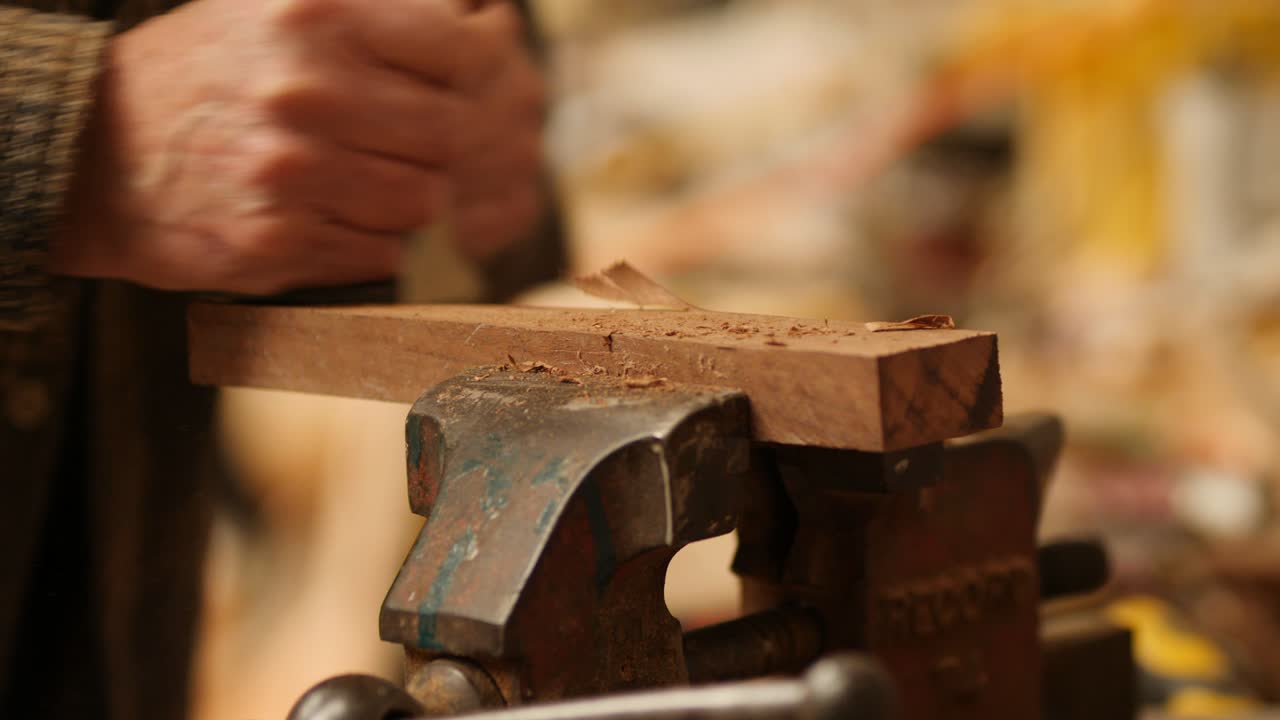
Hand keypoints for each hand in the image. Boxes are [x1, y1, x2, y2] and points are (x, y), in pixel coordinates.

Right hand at [52, 0, 544, 294]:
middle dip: (441, 144)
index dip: (478, 75)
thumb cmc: (207, 75)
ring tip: (364, 179)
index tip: (466, 86)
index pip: (461, 52)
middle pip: (450, 134)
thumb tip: (478, 15)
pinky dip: (374, 240)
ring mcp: (293, 174)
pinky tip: (335, 216)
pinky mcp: (279, 243)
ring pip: (424, 202)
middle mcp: (307, 92)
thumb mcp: (274, 7)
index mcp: (317, 17)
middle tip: (409, 144)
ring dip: (410, 197)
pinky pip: (382, 251)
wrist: (98, 154)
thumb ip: (373, 7)